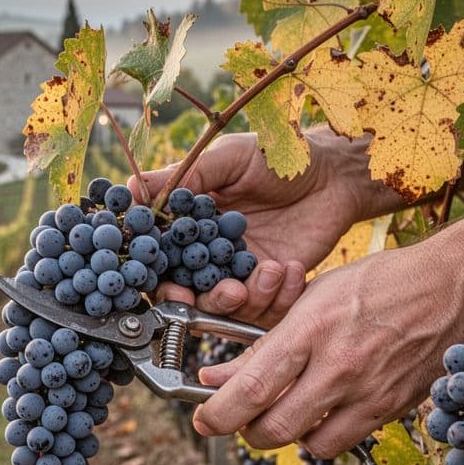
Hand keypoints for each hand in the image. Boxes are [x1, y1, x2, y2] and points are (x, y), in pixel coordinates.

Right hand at [130, 131, 381, 326]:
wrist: (335, 173)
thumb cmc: (277, 157)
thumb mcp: (228, 159)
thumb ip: (183, 177)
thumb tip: (129, 189)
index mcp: (190, 225)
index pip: (161, 260)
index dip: (159, 278)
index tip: (170, 288)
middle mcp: (210, 254)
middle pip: (189, 294)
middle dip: (203, 302)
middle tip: (228, 293)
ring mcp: (241, 272)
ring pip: (228, 307)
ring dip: (247, 298)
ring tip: (269, 271)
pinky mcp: (272, 284)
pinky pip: (266, 307)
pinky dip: (278, 294)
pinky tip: (289, 268)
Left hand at [191, 240, 463, 456]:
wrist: (456, 286)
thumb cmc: (383, 281)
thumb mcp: (314, 299)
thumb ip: (265, 343)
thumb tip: (220, 375)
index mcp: (312, 329)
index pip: (252, 388)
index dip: (217, 413)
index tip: (203, 419)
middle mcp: (339, 367)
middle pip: (273, 429)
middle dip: (244, 432)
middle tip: (239, 419)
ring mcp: (368, 393)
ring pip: (307, 445)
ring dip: (284, 436)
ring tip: (281, 411)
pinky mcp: (392, 410)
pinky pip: (342, 442)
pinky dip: (321, 436)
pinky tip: (319, 412)